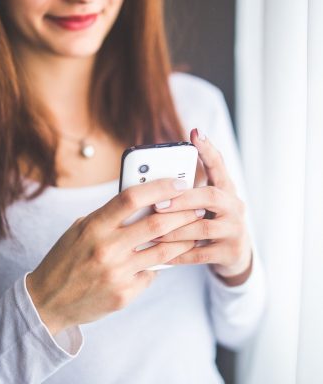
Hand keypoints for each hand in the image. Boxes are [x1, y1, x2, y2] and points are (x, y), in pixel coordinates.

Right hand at [26, 178, 203, 334]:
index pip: (131, 198)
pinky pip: (151, 274)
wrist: (48, 301)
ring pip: (163, 252)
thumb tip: (142, 204)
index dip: (159, 187)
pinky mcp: (124, 294)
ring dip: (183, 239)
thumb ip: (108, 217)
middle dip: (184, 212)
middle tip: (198, 206)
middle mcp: (107, 248)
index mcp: (93, 226)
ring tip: (194, 231)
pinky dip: (158, 265)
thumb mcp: (79, 230)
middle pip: (157, 223)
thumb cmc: (65, 259)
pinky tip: (162, 260)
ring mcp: (117, 273)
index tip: (178, 182)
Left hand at [152, 128, 252, 285]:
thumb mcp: (203, 205)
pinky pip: (200, 253)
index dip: (208, 150)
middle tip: (158, 203)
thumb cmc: (209, 222)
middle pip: (211, 196)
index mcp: (226, 190)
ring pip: (203, 227)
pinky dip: (179, 254)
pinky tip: (162, 254)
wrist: (234, 255)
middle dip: (182, 199)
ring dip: (175, 229)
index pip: (219, 166)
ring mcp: (235, 230)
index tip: (195, 133)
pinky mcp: (230, 252)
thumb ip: (186, 194)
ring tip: (152, 231)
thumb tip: (150, 183)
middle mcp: (235, 206)